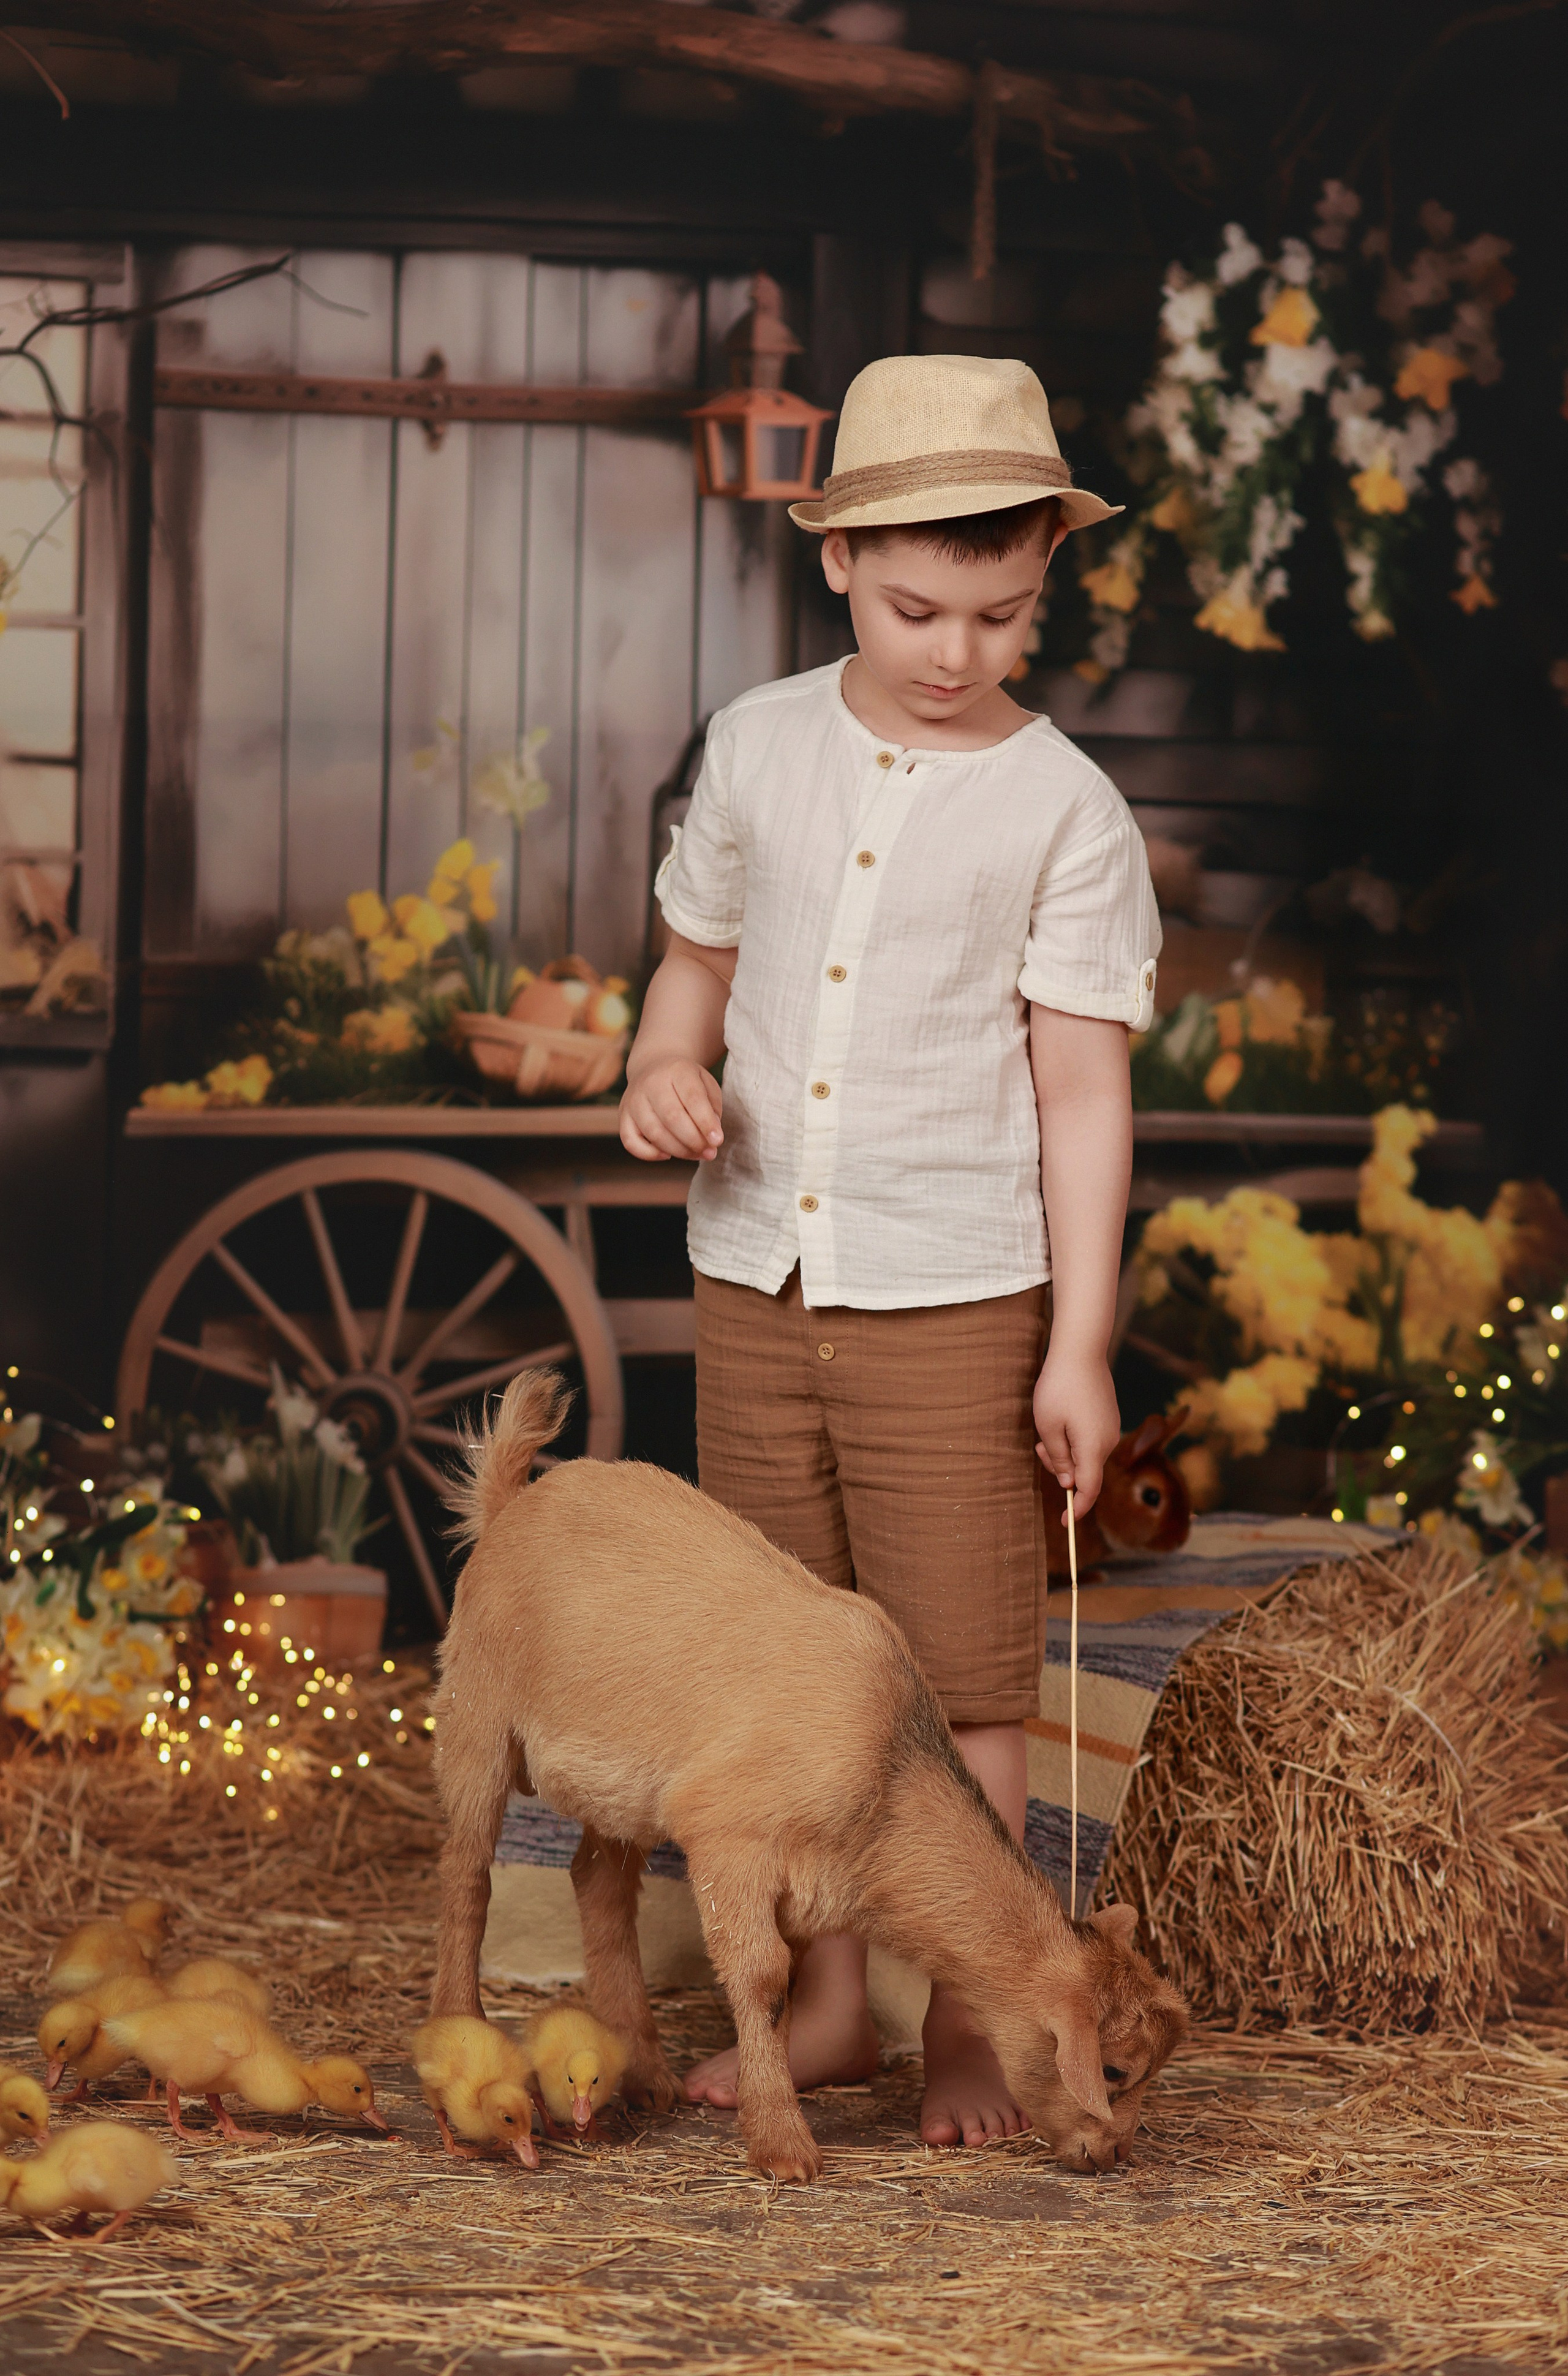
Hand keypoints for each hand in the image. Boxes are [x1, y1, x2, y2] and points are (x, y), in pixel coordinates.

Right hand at [620, 1059, 723, 1162]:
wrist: (654, 1068)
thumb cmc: (686, 1083)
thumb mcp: (706, 1085)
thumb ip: (712, 1109)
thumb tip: (711, 1139)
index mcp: (676, 1070)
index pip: (692, 1098)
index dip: (706, 1122)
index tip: (717, 1140)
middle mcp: (650, 1083)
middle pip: (672, 1117)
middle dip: (694, 1140)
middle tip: (709, 1152)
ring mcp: (633, 1100)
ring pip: (654, 1132)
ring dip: (678, 1150)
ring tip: (695, 1154)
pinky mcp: (623, 1116)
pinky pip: (630, 1142)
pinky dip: (649, 1154)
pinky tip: (667, 1154)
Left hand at [1033, 1350, 1120, 1519]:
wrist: (1081, 1351)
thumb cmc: (1059, 1388)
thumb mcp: (1048, 1427)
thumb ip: (1059, 1458)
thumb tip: (1069, 1482)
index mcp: (1094, 1448)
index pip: (1089, 1489)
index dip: (1077, 1508)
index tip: (1065, 1522)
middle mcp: (1108, 1441)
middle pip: (1085, 1472)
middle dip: (1060, 1469)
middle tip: (1038, 1448)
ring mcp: (1111, 1428)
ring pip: (1087, 1455)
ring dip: (1064, 1452)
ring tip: (1046, 1429)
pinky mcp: (1108, 1417)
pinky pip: (1091, 1440)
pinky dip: (1073, 1440)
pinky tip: (1061, 1421)